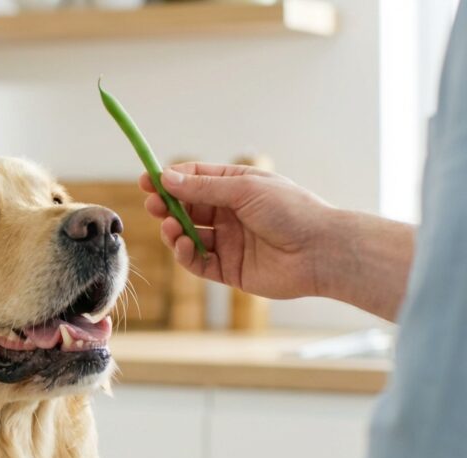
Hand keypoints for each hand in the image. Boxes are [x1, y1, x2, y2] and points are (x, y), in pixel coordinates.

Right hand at [139, 162, 336, 299]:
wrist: (320, 251)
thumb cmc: (291, 211)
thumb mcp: (244, 189)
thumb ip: (202, 187)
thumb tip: (166, 178)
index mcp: (237, 187)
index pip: (195, 179)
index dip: (170, 180)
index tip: (147, 180)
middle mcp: (230, 214)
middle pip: (187, 208)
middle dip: (167, 206)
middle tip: (153, 205)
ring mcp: (228, 242)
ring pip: (188, 236)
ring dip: (174, 231)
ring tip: (170, 228)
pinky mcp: (229, 270)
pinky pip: (198, 262)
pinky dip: (185, 254)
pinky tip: (182, 245)